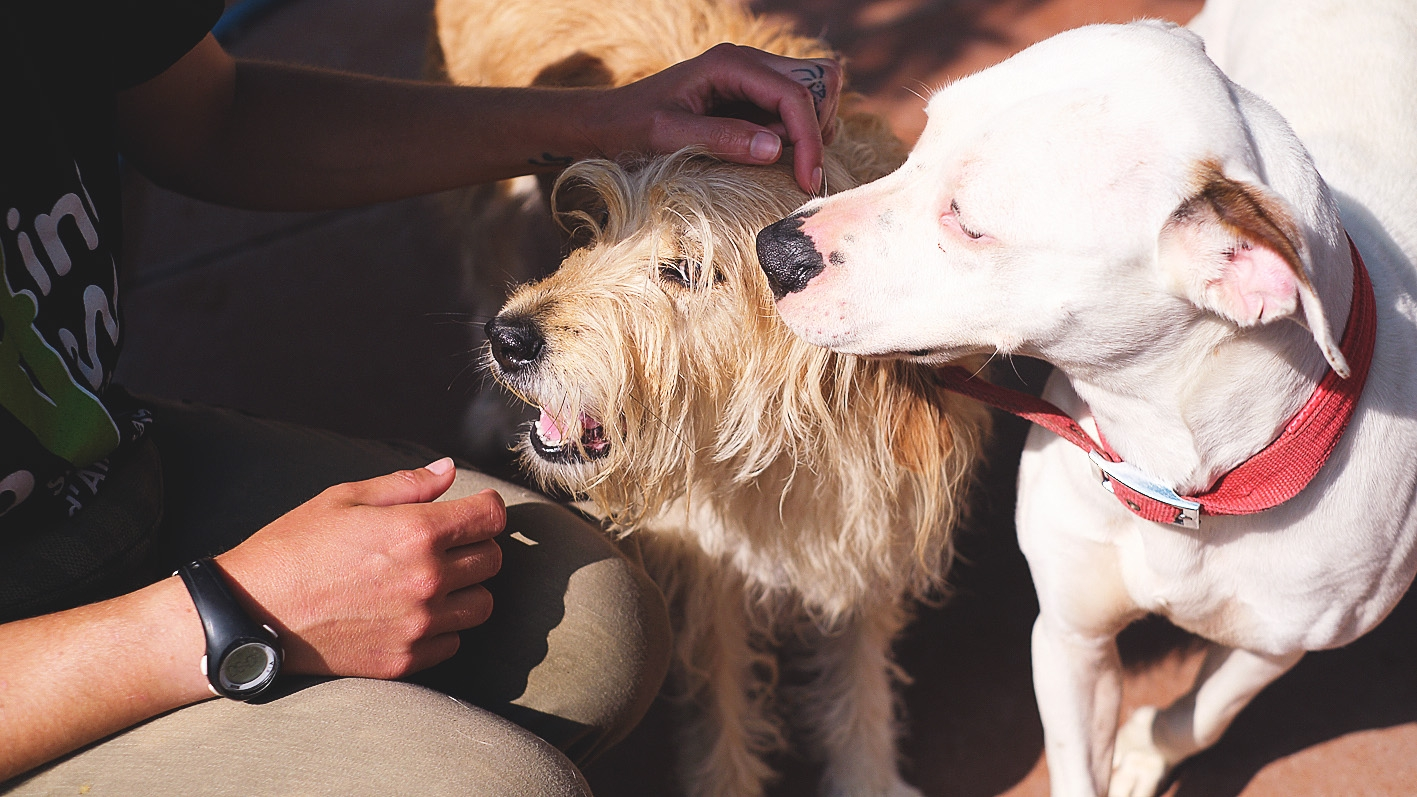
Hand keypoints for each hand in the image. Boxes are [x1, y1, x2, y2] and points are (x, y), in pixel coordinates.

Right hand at [216, 458, 502, 678]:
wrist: (251, 610)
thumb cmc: (294, 547)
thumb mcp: (345, 499)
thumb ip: (407, 484)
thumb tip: (449, 470)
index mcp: (417, 532)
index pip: (491, 516)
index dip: (485, 508)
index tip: (471, 510)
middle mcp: (427, 580)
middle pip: (493, 560)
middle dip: (476, 545)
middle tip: (446, 544)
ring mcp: (418, 624)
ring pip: (482, 604)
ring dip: (467, 589)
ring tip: (434, 581)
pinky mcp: (405, 659)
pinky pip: (452, 642)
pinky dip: (443, 628)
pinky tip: (414, 613)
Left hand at [602, 43, 841, 193]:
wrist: (606, 122)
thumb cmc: (629, 128)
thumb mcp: (668, 136)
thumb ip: (721, 139)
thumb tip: (775, 149)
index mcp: (729, 64)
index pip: (795, 94)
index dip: (809, 139)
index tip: (807, 182)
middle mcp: (747, 62)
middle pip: (819, 80)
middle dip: (816, 127)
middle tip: (794, 168)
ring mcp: (753, 77)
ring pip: (816, 89)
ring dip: (811, 128)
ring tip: (781, 161)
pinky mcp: (753, 96)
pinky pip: (797, 106)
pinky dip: (799, 132)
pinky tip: (771, 155)